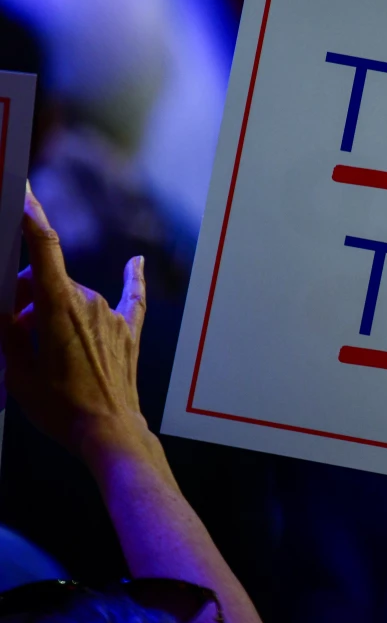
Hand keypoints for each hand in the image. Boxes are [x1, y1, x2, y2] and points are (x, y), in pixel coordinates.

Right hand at [2, 184, 149, 459]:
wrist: (108, 430)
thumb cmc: (58, 406)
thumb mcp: (15, 369)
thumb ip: (8, 328)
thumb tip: (6, 302)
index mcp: (58, 305)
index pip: (43, 246)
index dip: (31, 216)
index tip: (23, 191)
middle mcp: (90, 301)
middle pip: (48, 281)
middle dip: (25, 297)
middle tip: (12, 329)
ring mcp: (113, 315)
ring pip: (74, 296)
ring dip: (54, 310)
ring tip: (42, 349)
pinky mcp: (130, 330)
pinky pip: (131, 296)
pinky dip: (131, 278)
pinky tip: (137, 261)